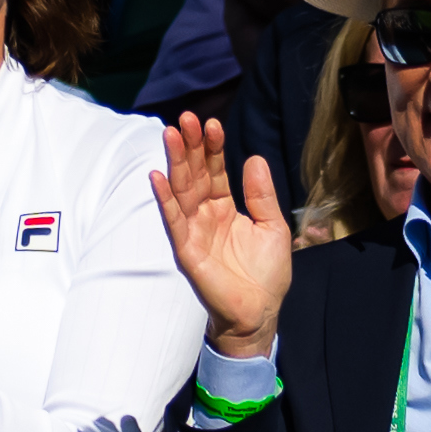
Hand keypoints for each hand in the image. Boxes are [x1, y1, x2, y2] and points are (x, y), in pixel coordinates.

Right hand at [150, 111, 292, 359]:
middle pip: (194, 174)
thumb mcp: (273, 227)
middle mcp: (206, 215)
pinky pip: (173, 220)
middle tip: (186, 118)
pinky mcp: (186, 250)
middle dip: (189, 146)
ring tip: (171, 134)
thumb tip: (254, 158)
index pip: (215, 170)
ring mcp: (193, 231)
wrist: (259, 313)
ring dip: (175, 163)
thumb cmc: (266, 275)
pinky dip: (164, 199)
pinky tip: (157, 176)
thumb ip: (261, 195)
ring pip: (181, 190)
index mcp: (225, 207)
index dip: (213, 147)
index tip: (212, 123)